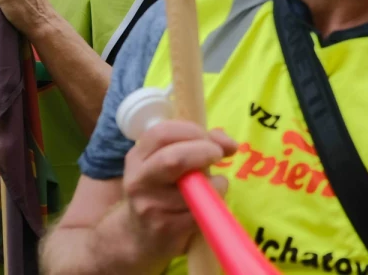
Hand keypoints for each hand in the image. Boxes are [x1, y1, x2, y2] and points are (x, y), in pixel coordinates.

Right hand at [121, 120, 237, 261]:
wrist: (142, 237)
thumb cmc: (165, 190)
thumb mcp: (171, 161)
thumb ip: (198, 143)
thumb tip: (229, 144)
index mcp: (138, 157)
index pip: (161, 133)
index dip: (192, 131)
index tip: (209, 139)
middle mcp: (139, 180)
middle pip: (174, 158)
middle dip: (206, 151)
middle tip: (217, 155)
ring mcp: (150, 206)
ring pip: (195, 185)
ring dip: (216, 182)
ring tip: (210, 186)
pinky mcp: (167, 228)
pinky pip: (203, 208)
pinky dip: (214, 201)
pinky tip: (206, 204)